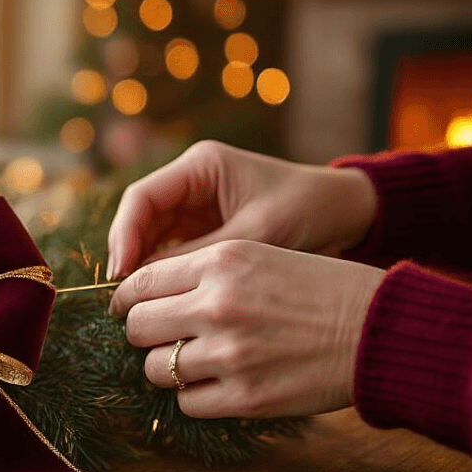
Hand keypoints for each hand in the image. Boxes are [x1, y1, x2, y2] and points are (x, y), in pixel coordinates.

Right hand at [106, 140, 377, 279]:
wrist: (349, 216)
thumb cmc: (308, 212)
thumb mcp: (253, 234)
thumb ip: (199, 255)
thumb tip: (146, 285)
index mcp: (200, 166)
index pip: (141, 198)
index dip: (125, 235)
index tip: (122, 273)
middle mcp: (191, 183)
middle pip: (140, 219)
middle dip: (130, 256)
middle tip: (123, 297)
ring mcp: (196, 208)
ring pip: (151, 239)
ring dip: (144, 269)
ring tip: (139, 304)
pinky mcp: (205, 231)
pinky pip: (172, 253)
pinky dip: (166, 276)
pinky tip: (163, 301)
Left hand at [109, 240, 385, 418]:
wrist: (381, 329)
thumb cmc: (321, 289)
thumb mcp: (261, 256)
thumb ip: (203, 272)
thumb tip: (145, 297)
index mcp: (222, 260)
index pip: (141, 281)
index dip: (126, 299)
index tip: (128, 309)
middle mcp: (218, 305)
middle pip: (138, 327)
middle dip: (143, 334)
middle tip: (161, 337)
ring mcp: (229, 354)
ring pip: (155, 368)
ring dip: (167, 368)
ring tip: (196, 361)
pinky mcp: (245, 396)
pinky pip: (185, 402)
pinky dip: (194, 396)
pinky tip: (217, 384)